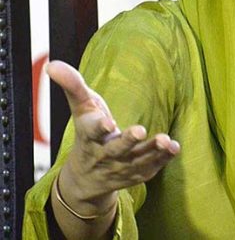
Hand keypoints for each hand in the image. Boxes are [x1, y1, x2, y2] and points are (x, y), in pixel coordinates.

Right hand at [47, 60, 179, 214]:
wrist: (86, 179)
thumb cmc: (87, 134)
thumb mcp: (80, 109)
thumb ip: (73, 86)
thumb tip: (52, 64)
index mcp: (89, 137)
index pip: (92, 132)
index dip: (99, 127)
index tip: (107, 123)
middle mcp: (104, 154)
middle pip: (116, 149)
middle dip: (128, 141)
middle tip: (140, 130)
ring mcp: (121, 167)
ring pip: (137, 161)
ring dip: (152, 151)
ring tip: (166, 140)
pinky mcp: (136, 175)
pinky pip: (150, 168)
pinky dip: (162, 159)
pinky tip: (174, 147)